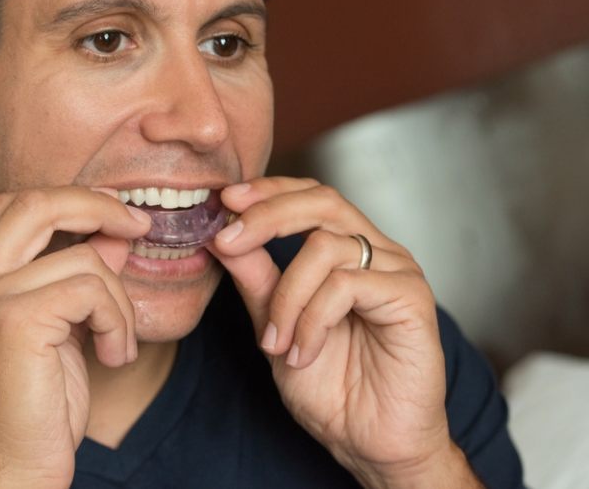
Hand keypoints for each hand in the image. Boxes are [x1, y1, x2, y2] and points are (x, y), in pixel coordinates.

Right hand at [0, 188, 149, 488]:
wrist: (10, 472)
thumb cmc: (34, 406)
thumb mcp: (59, 326)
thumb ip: (75, 274)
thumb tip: (113, 232)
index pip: (15, 206)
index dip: (70, 200)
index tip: (115, 215)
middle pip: (34, 203)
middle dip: (96, 206)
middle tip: (136, 226)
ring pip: (81, 256)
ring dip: (118, 298)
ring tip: (117, 340)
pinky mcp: (13, 320)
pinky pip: (91, 288)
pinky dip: (117, 319)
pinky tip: (113, 355)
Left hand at [211, 177, 479, 487]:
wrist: (370, 443)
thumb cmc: (331, 387)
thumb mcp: (276, 325)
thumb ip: (256, 279)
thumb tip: (223, 237)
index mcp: (347, 251)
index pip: (309, 197)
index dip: (269, 191)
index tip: (226, 199)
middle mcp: (375, 252)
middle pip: (322, 202)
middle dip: (267, 215)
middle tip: (228, 240)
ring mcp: (397, 271)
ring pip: (325, 247)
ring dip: (286, 296)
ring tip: (275, 342)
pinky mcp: (411, 298)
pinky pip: (347, 285)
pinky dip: (312, 319)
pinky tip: (303, 353)